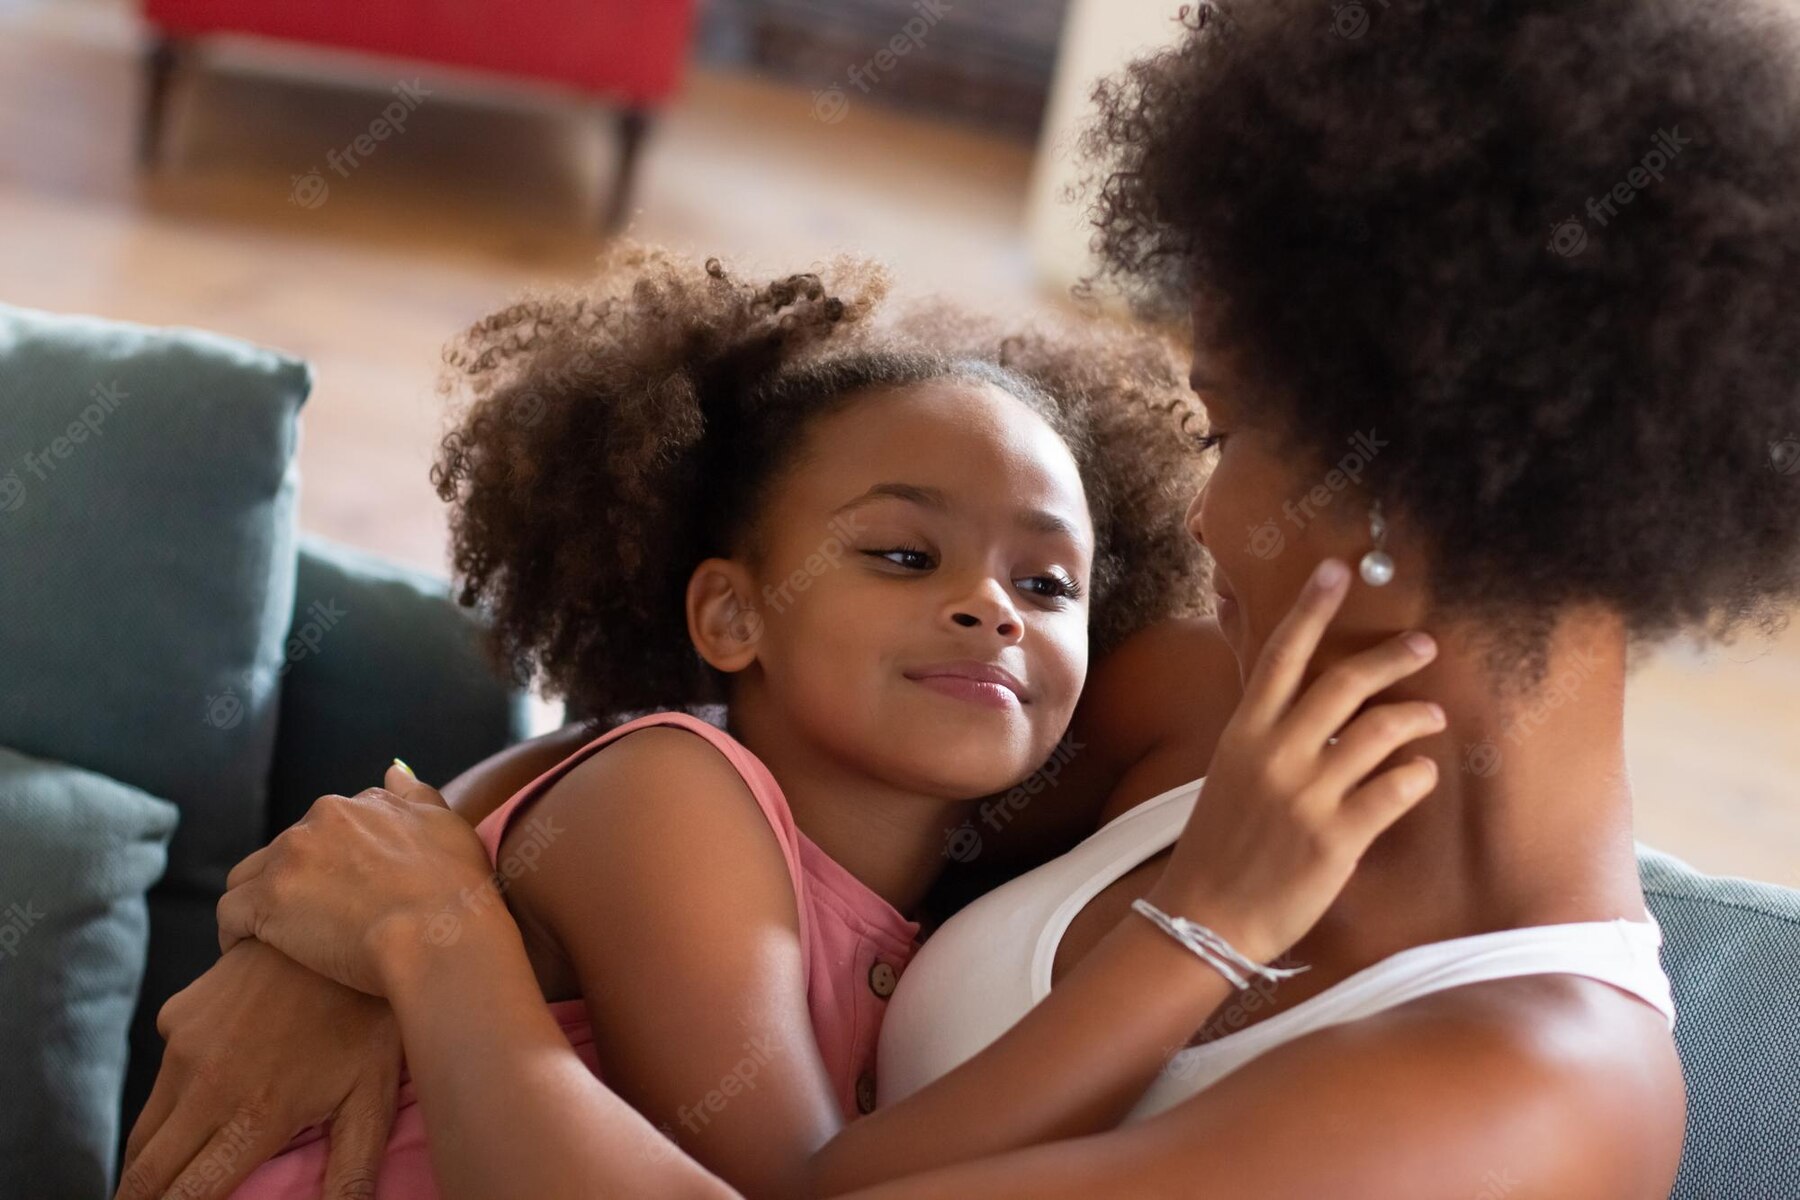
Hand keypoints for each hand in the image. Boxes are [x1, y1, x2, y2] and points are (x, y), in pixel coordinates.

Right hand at [115, 939, 400, 1199]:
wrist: (348, 923)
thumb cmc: (370, 1017)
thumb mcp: (375, 1096)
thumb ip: (352, 1169)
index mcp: (255, 1118)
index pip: (184, 1196)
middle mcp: (207, 1087)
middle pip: (147, 1172)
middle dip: (141, 1198)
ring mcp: (185, 1047)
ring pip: (145, 1128)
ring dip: (149, 1158)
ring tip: (161, 1177)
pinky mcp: (178, 1014)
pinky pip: (163, 1073)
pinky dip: (171, 1099)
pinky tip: (204, 1097)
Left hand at [216, 764, 503, 995]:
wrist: (441, 936)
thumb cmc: (456, 891)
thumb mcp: (448, 826)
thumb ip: (418, 795)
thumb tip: (393, 768)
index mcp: (362, 805)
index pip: (329, 826)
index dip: (332, 863)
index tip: (341, 893)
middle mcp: (322, 819)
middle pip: (288, 849)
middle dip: (294, 882)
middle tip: (314, 925)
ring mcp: (291, 857)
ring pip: (250, 875)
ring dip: (258, 902)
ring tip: (274, 941)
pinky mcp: (267, 901)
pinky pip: (230, 913)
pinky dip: (235, 933)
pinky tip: (250, 954)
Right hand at [1145, 557, 1445, 963]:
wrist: (1206, 917)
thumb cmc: (1221, 845)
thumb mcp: (1231, 776)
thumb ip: (1269, 738)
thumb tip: (1318, 708)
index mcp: (1244, 734)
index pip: (1280, 656)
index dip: (1310, 609)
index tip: (1335, 571)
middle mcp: (1274, 755)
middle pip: (1343, 684)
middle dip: (1391, 657)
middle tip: (1424, 645)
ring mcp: (1306, 796)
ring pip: (1379, 732)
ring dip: (1416, 718)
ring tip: (1433, 718)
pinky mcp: (1336, 838)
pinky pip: (1395, 790)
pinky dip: (1416, 776)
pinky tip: (1421, 775)